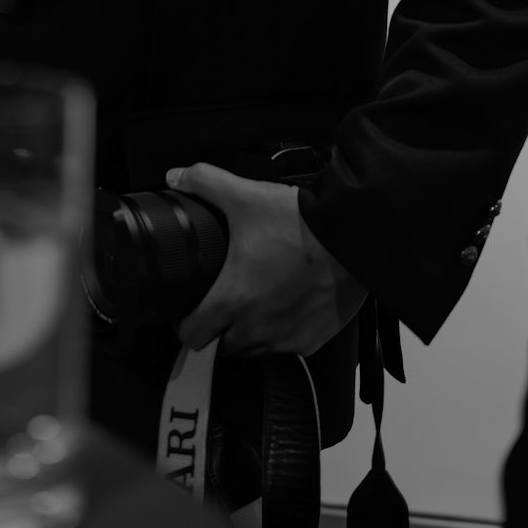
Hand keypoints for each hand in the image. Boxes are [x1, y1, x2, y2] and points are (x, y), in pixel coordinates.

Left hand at [166, 162, 366, 357]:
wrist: (351, 237)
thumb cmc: (300, 223)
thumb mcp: (245, 195)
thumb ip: (204, 182)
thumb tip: (176, 177)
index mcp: (234, 298)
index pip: (193, 335)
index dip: (184, 325)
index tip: (188, 311)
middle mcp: (258, 327)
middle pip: (222, 346)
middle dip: (217, 328)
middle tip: (222, 303)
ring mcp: (287, 338)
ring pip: (253, 350)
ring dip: (248, 334)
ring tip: (252, 303)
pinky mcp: (313, 340)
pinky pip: (286, 348)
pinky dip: (280, 334)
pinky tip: (282, 308)